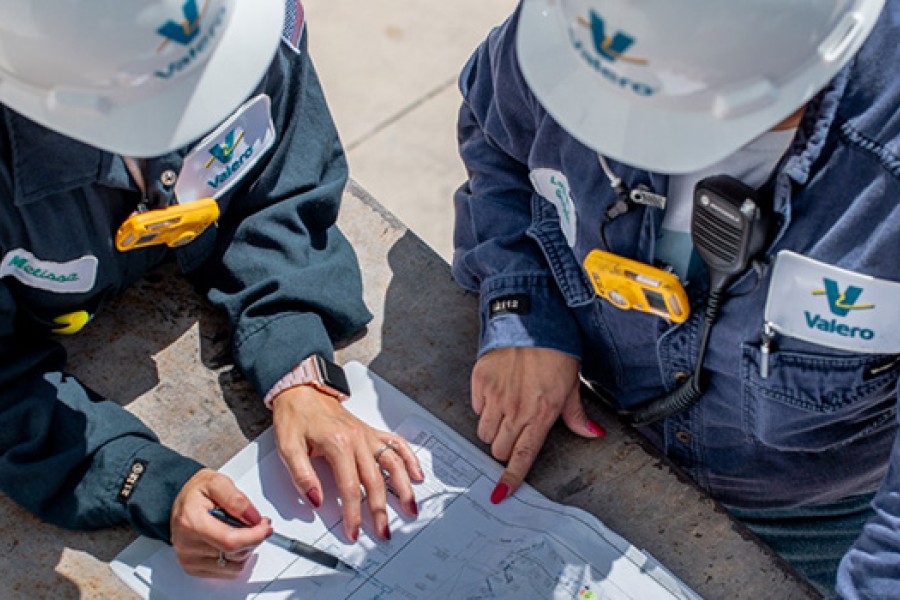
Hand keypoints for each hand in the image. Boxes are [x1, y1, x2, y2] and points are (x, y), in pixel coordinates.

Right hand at [170, 468, 270, 577]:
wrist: (180, 502)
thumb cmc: (196, 492)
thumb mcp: (217, 482)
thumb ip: (236, 499)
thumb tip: (252, 518)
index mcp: (191, 522)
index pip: (230, 541)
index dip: (254, 536)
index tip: (265, 526)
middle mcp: (186, 544)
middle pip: (234, 554)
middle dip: (253, 538)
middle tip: (255, 523)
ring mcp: (189, 559)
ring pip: (234, 566)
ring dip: (246, 549)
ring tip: (240, 530)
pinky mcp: (193, 568)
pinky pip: (227, 572)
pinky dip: (237, 558)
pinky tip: (233, 542)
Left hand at [271, 386, 423, 541]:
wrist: (302, 390)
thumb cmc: (295, 417)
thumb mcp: (288, 447)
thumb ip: (302, 475)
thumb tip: (316, 499)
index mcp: (337, 444)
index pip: (350, 488)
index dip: (353, 513)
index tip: (353, 531)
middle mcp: (357, 439)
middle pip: (375, 481)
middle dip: (380, 510)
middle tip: (383, 531)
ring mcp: (367, 435)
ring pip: (392, 463)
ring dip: (403, 487)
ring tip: (410, 507)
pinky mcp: (370, 431)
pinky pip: (396, 444)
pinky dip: (409, 459)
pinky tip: (416, 473)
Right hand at [472, 347, 604, 503]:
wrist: (531, 321)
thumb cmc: (555, 350)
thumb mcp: (572, 384)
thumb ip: (577, 415)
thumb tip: (593, 433)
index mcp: (541, 414)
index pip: (522, 456)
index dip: (510, 478)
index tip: (501, 492)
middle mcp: (516, 409)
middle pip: (498, 449)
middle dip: (504, 449)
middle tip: (514, 433)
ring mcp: (496, 396)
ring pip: (484, 432)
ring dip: (493, 430)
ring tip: (506, 412)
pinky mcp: (480, 382)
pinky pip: (477, 408)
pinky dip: (484, 407)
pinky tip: (497, 393)